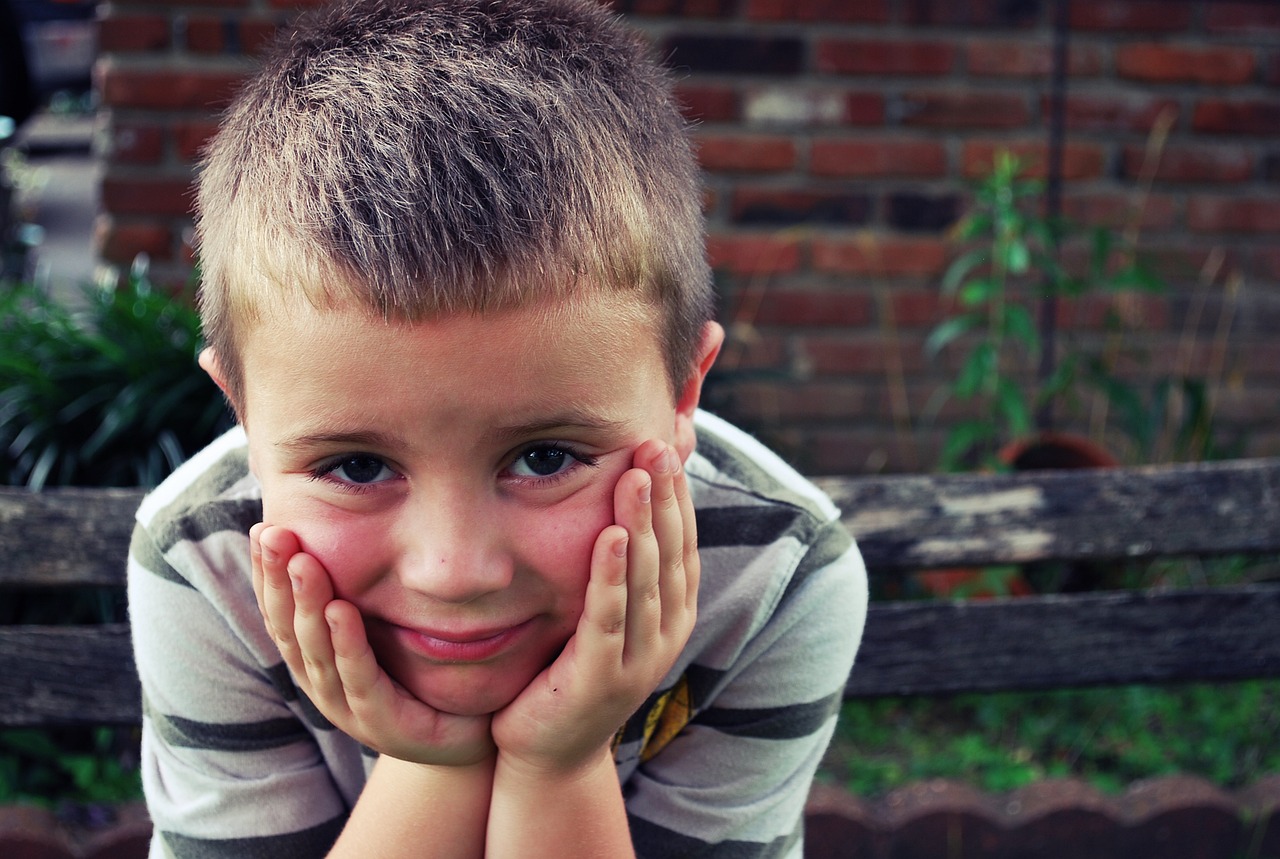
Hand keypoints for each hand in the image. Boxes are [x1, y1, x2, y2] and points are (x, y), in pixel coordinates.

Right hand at [252, 524, 494, 766]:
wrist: (466, 739)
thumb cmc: (421, 677)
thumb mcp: (386, 629)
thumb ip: (364, 592)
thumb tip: (351, 526)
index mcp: (316, 660)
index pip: (281, 612)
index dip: (268, 573)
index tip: (263, 528)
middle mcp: (322, 683)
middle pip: (289, 628)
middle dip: (278, 578)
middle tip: (273, 533)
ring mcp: (348, 707)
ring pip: (317, 651)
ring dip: (308, 604)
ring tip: (304, 562)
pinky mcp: (382, 723)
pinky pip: (359, 678)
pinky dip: (347, 643)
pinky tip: (341, 610)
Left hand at [490, 440, 700, 775]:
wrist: (547, 752)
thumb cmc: (571, 670)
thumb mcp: (605, 613)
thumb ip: (619, 568)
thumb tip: (620, 504)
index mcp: (673, 615)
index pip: (682, 544)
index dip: (676, 497)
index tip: (664, 449)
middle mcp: (667, 635)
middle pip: (670, 553)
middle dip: (663, 497)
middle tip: (654, 446)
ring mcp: (639, 660)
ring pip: (646, 579)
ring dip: (641, 524)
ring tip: (637, 476)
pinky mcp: (602, 677)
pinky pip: (608, 617)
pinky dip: (611, 574)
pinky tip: (608, 535)